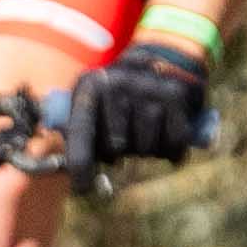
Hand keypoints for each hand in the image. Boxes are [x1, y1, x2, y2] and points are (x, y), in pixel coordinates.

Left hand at [78, 39, 213, 168]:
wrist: (165, 57)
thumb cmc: (121, 94)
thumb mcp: (92, 101)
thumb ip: (77, 134)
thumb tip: (70, 177)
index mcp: (89, 86)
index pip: (81, 133)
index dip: (80, 166)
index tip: (82, 189)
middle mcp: (116, 84)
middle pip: (116, 149)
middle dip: (119, 153)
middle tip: (125, 137)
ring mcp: (147, 89)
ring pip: (145, 149)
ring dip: (147, 150)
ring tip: (146, 130)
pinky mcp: (175, 96)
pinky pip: (172, 145)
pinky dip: (171, 149)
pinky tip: (166, 134)